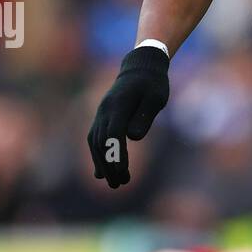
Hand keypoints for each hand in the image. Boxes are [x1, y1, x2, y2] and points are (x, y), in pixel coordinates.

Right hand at [87, 46, 169, 187]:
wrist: (140, 68)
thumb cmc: (153, 84)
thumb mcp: (156, 98)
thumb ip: (145, 116)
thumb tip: (133, 137)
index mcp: (118, 104)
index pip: (114, 133)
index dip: (117, 153)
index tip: (122, 171)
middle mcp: (104, 110)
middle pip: (101, 141)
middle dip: (109, 165)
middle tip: (121, 184)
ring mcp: (100, 114)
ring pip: (95, 143)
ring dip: (103, 164)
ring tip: (117, 183)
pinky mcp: (102, 118)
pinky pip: (94, 139)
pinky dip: (97, 156)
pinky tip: (102, 173)